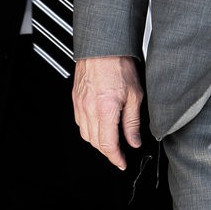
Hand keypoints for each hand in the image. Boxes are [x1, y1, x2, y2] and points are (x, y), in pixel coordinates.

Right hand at [72, 55, 143, 169]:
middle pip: (95, 143)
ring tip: (110, 140)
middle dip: (108, 151)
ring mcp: (80, 104)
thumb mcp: (135, 94)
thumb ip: (132, 121)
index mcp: (105, 109)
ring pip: (85, 134)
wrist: (103, 46)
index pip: (108, 145)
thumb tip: (134, 141)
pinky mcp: (75, 98)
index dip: (116, 158)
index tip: (122, 163)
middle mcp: (89, 109)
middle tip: (120, 152)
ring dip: (97, 142)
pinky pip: (80, 122)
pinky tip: (99, 125)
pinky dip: (89, 129)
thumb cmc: (119, 64)